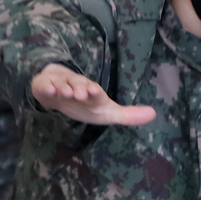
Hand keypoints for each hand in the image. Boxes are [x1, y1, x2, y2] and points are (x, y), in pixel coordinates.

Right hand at [31, 64, 156, 125]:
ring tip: (65, 92)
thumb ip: (128, 115)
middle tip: (81, 94)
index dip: (94, 91)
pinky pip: (46, 86)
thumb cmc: (86, 103)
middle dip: (80, 88)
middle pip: (79, 85)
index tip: (95, 91)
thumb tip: (154, 114)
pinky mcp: (46, 87)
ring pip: (63, 84)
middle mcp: (77, 86)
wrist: (58, 92)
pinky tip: (50, 91)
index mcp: (92, 92)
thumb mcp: (107, 112)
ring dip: (64, 88)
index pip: (94, 91)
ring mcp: (61, 85)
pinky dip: (47, 88)